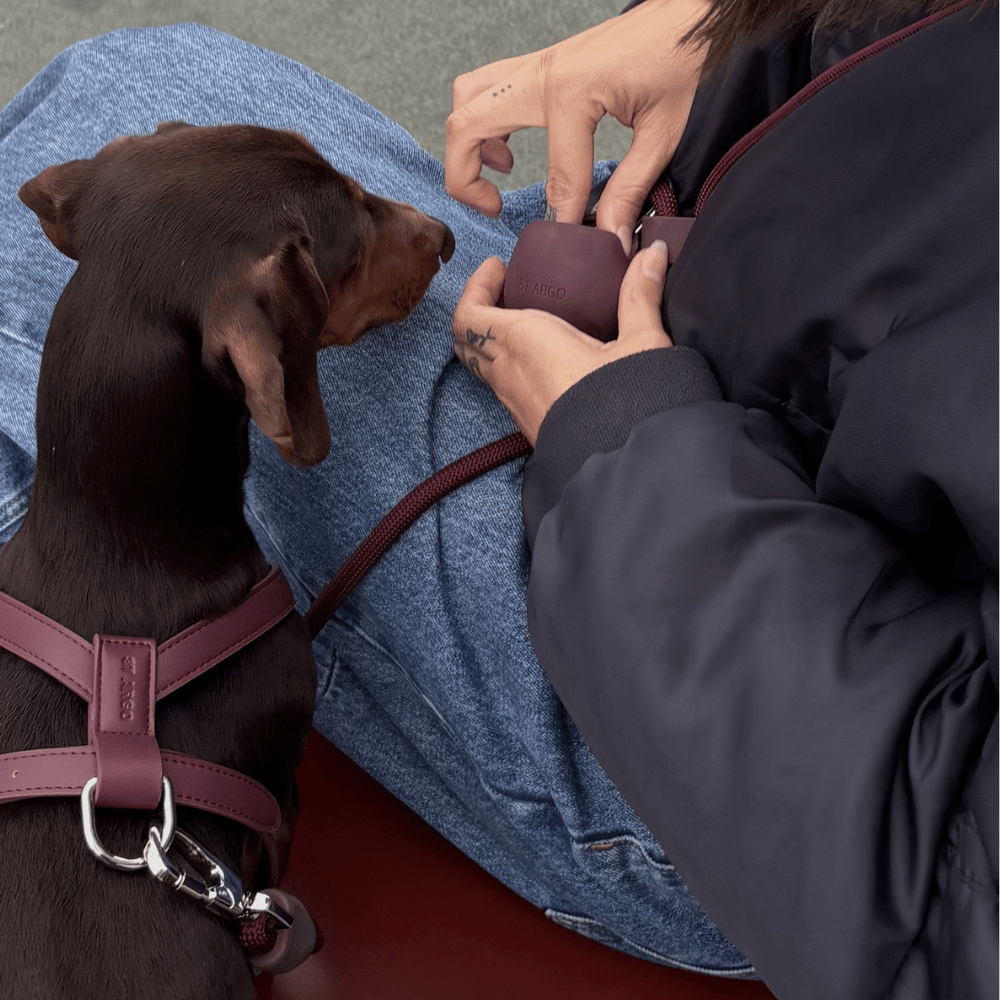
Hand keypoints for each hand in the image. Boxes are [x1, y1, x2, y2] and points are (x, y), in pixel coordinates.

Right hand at [446, 0, 709, 252]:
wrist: (695, 11)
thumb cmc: (685, 54)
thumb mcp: (664, 133)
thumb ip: (630, 189)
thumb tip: (610, 236)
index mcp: (571, 91)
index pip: (554, 176)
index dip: (561, 218)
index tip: (571, 243)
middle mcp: (543, 74)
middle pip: (466, 126)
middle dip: (465, 178)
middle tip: (492, 208)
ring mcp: (539, 65)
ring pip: (468, 100)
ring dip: (469, 144)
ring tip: (500, 178)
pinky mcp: (545, 64)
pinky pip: (489, 89)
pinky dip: (485, 122)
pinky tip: (513, 150)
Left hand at [452, 242, 671, 444]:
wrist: (623, 467)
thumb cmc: (624, 404)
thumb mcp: (640, 343)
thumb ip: (640, 296)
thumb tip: (653, 255)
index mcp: (523, 342)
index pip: (469, 313)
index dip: (475, 286)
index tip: (497, 268)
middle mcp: (508, 373)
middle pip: (467, 338)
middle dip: (480, 308)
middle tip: (508, 289)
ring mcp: (514, 402)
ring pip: (482, 363)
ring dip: (493, 338)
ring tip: (526, 319)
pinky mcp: (527, 422)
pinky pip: (502, 385)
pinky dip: (509, 363)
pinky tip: (544, 357)